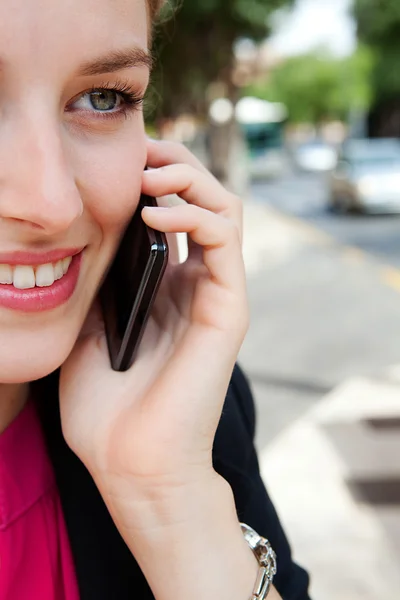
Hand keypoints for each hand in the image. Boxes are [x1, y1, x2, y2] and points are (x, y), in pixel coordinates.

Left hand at [58, 140, 263, 599]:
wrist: (132, 464)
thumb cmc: (106, 407)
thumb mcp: (87, 328)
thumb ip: (98, 281)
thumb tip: (85, 232)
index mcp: (165, 286)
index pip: (173, 210)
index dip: (151, 176)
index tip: (115, 159)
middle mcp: (196, 283)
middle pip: (204, 198)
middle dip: (174, 164)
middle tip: (139, 153)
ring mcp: (217, 294)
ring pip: (225, 208)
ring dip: (189, 179)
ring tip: (148, 176)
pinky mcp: (229, 310)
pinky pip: (224, 240)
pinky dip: (194, 213)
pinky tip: (154, 213)